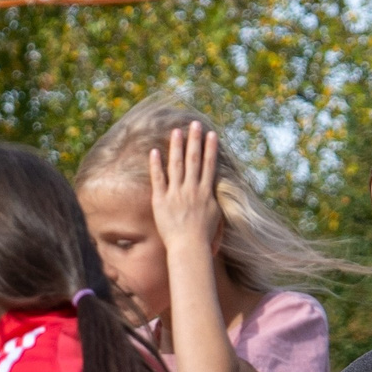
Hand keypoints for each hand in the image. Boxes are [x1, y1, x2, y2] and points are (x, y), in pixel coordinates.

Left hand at [148, 123, 222, 256]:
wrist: (190, 248)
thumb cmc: (204, 238)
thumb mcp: (216, 218)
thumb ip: (214, 202)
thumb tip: (215, 192)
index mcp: (206, 193)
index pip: (209, 165)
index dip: (210, 148)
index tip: (211, 134)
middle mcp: (192, 189)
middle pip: (194, 160)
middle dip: (195, 140)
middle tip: (194, 124)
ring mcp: (176, 194)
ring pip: (177, 165)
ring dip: (177, 146)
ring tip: (176, 131)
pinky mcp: (162, 200)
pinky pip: (158, 179)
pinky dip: (156, 165)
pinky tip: (155, 151)